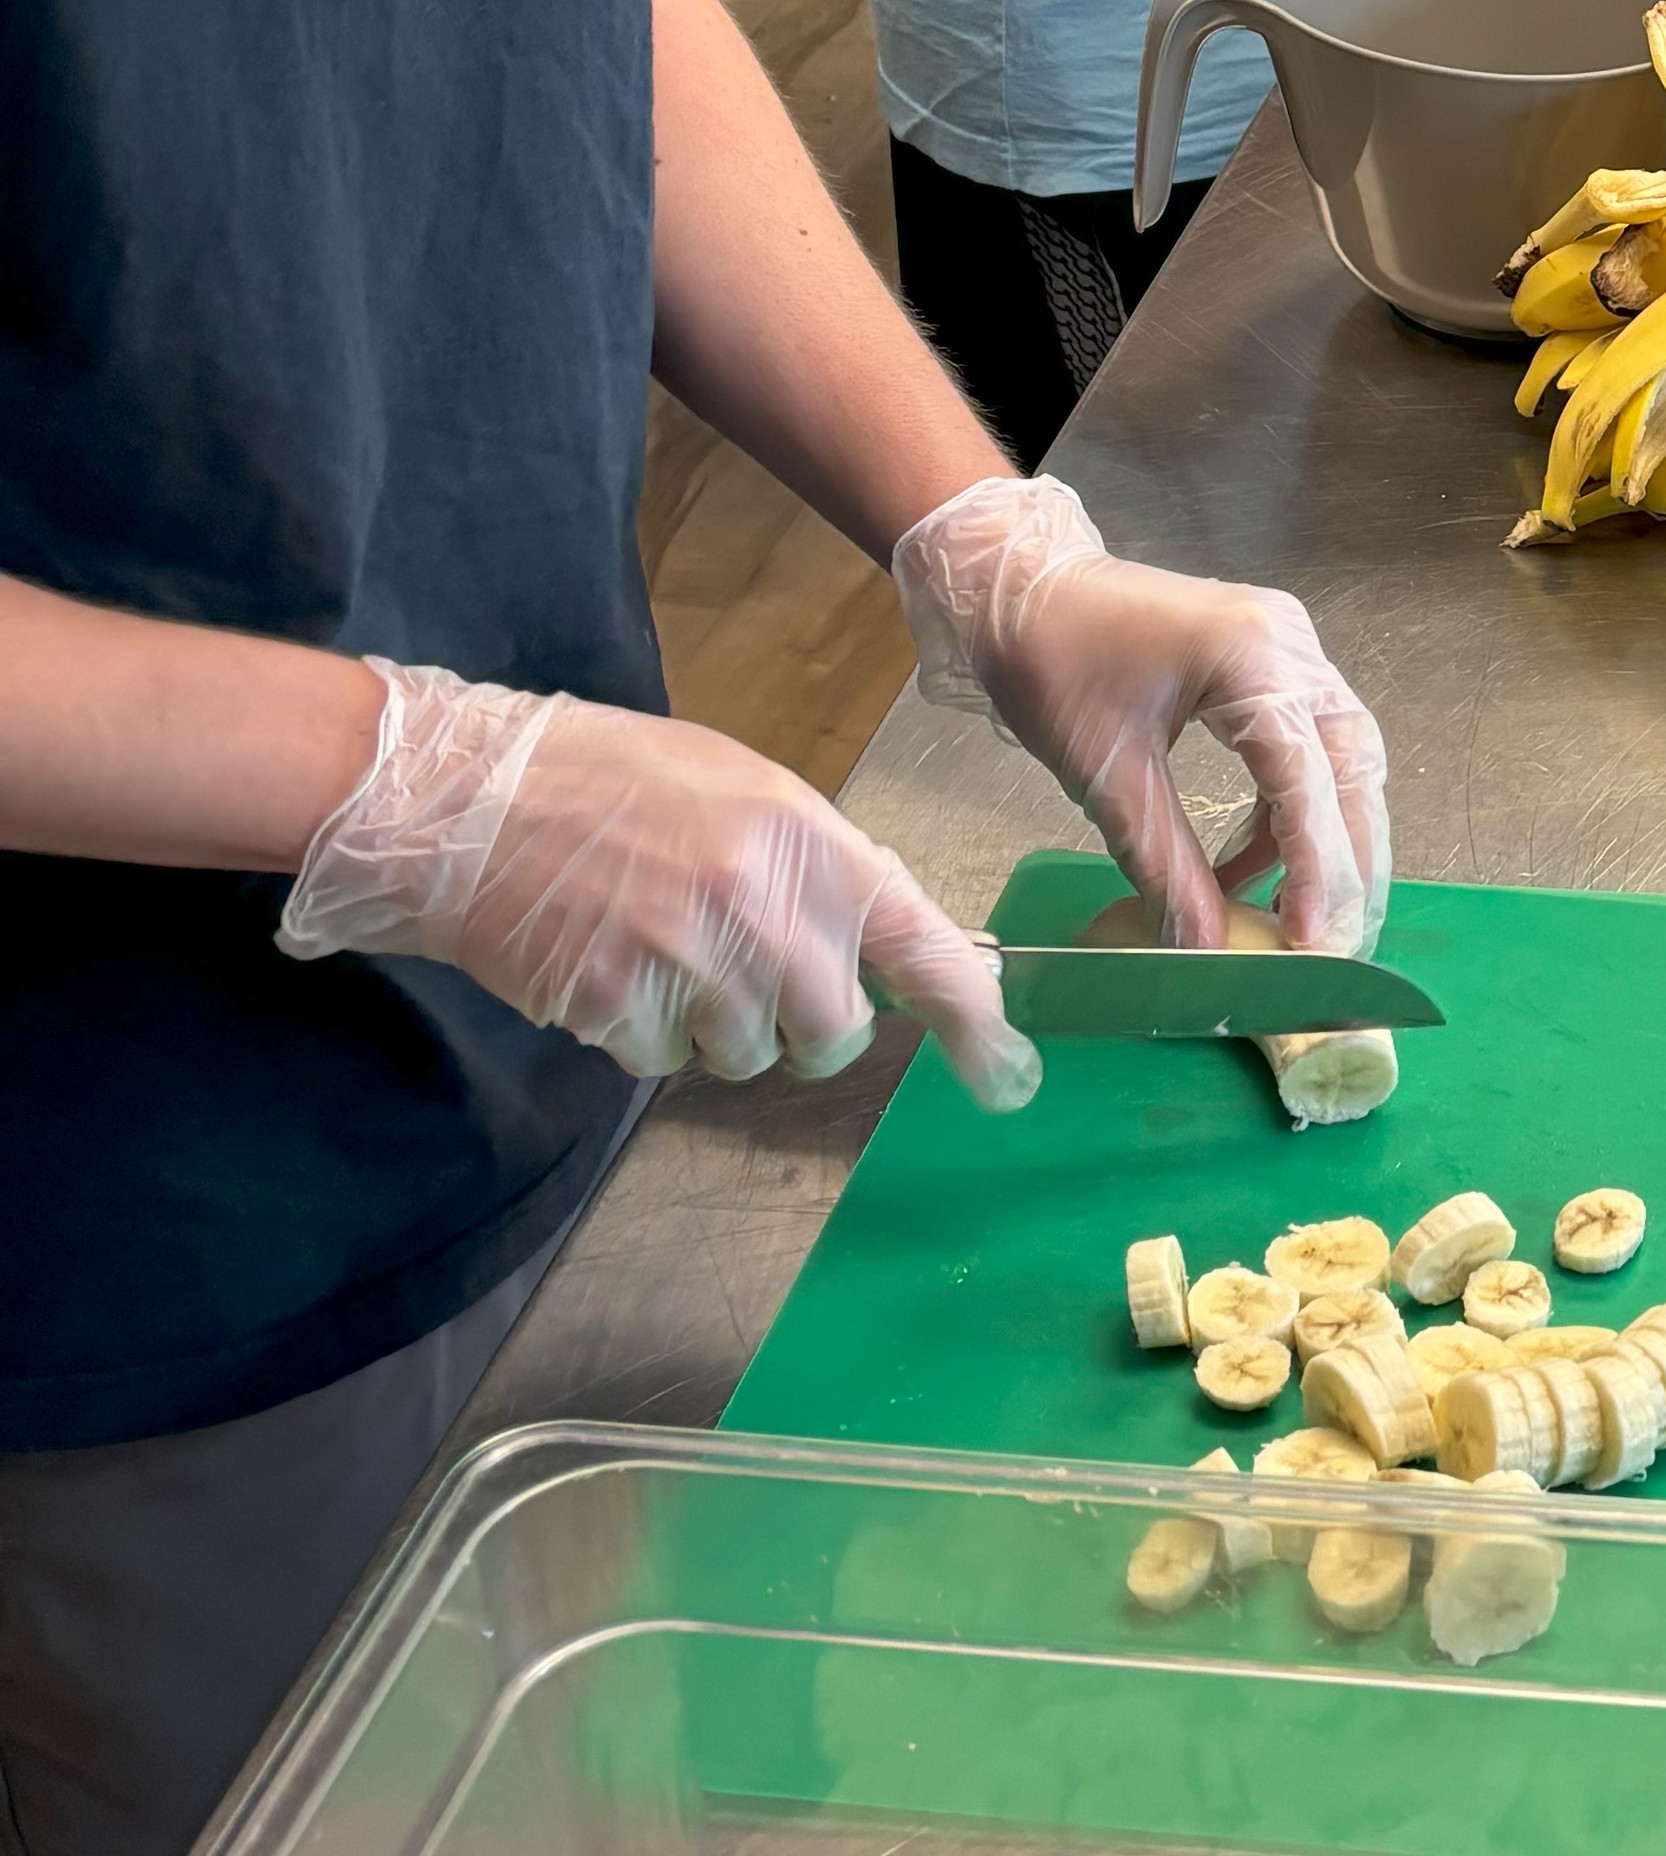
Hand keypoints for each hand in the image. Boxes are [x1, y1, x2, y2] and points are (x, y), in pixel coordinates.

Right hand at [277, 661, 1035, 1101]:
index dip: (974, 1020)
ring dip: (714, 1028)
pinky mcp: (618, 1006)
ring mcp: (689, 960)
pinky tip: (609, 966)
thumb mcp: (740, 790)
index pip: (921, 944)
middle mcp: (762, 905)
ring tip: (659, 948)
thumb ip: (818, 868)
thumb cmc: (608, 782)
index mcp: (807, 841)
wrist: (466, 795)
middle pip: (834, 1032)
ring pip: (750, 1055)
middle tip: (746, 976)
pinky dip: (643, 1035)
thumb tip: (887, 942)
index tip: (1009, 1073)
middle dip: (803, 1028)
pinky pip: (665, 1063)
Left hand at [892, 477, 1390, 958]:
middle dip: (1351, 864)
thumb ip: (1164, 864)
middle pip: (1353, 770)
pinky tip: (1257, 862)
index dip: (1318, 871)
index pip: (1309, 782)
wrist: (1019, 585)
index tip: (1314, 946)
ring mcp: (1291, 647)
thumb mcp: (1106, 775)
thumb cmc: (1050, 663)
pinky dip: (1292, 809)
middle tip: (1336, 945)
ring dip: (1329, 839)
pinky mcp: (1275, 660)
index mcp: (1253, 660)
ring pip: (1344, 759)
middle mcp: (1292, 647)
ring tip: (1303, 915)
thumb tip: (1202, 948)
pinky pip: (1310, 744)